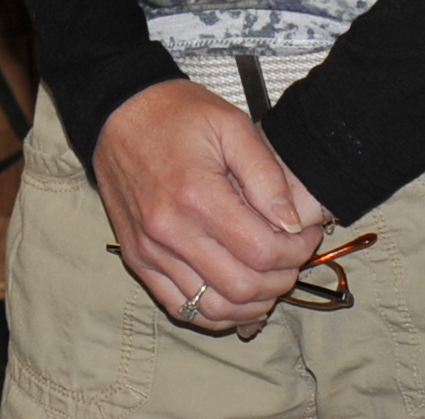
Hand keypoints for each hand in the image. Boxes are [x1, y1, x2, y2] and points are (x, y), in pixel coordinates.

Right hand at [91, 81, 332, 332]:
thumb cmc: (175, 114)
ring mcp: (150, 251)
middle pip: (243, 287)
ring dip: (252, 303)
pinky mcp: (137, 260)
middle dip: (281, 279)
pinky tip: (235, 294)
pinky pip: (181, 308)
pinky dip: (215, 312)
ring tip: (268, 277)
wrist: (118, 112)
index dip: (297, 250)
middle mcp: (170, 232)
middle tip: (292, 256)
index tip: (306, 234)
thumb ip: (267, 176)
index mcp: (197, 196)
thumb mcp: (232, 125)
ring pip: (214, 309)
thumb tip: (293, 223)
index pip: (262, 251)